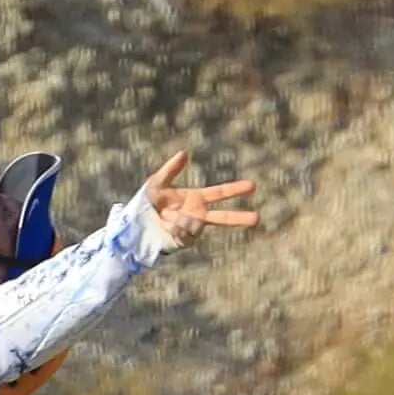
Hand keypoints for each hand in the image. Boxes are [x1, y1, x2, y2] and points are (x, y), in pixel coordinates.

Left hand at [142, 151, 258, 248]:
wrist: (135, 222)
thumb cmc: (147, 200)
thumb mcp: (156, 182)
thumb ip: (171, 169)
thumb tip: (184, 153)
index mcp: (197, 198)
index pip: (220, 193)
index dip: (235, 189)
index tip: (252, 186)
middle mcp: (198, 214)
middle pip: (223, 217)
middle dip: (240, 218)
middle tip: (258, 219)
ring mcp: (192, 230)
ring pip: (196, 225)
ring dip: (180, 219)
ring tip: (166, 215)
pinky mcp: (184, 241)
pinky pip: (186, 234)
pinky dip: (176, 228)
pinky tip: (167, 225)